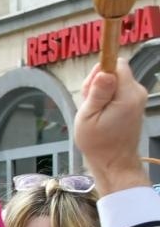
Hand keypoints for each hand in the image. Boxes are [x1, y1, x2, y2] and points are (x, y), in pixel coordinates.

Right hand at [75, 58, 150, 195]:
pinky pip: (118, 90)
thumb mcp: (87, 117)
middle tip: (89, 104)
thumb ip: (97, 92)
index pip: (117, 64)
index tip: (91, 89)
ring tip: (94, 112)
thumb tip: (104, 71)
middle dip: (98, 83)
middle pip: (115, 71)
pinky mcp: (135, 103)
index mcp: (127, 95)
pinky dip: (107, 98)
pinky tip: (101, 114)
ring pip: (115, 81)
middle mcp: (137, 93)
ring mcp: (138, 98)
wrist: (115, 162)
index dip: (100, 72)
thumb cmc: (98, 143)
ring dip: (101, 91)